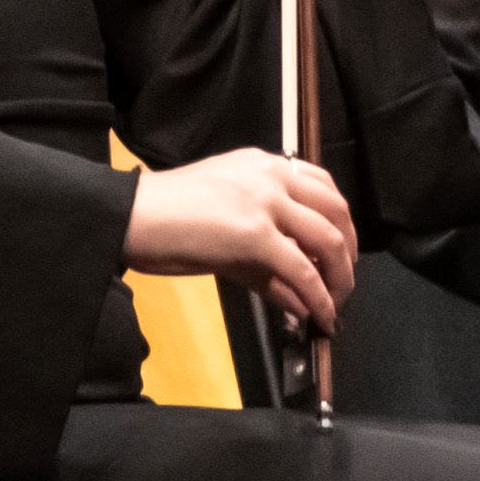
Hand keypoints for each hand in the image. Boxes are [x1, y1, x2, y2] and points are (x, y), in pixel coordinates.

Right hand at [127, 146, 354, 329]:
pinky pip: (302, 272)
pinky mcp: (255, 235)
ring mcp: (265, 203)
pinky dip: (318, 298)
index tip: (342, 250)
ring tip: (335, 304)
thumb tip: (298, 294)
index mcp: (263, 164)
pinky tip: (320, 317)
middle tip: (344, 282)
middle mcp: (271, 175)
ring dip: (340, 279)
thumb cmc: (166, 216)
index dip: (340, 221)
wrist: (131, 216)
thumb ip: (265, 252)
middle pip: (336, 212)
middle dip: (348, 253)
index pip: (323, 184)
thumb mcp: (225, 223)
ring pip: (328, 241)